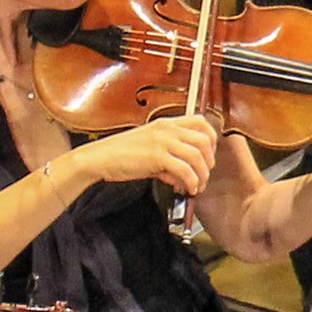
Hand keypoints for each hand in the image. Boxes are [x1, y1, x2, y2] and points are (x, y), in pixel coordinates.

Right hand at [81, 115, 223, 196]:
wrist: (100, 158)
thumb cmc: (121, 154)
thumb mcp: (149, 148)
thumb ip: (168, 157)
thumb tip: (181, 175)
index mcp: (166, 124)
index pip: (200, 122)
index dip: (211, 139)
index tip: (208, 155)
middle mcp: (167, 129)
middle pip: (204, 140)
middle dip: (209, 160)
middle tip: (205, 174)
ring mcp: (162, 142)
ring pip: (197, 156)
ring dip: (202, 174)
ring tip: (197, 186)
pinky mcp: (156, 157)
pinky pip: (185, 170)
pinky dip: (191, 182)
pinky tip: (187, 189)